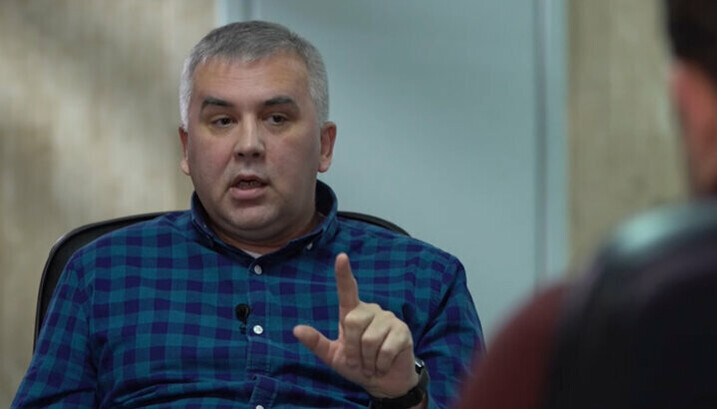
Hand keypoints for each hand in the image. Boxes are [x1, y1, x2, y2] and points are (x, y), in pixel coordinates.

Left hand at [293, 253, 418, 397]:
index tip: (341, 257)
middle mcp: (371, 310)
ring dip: (367, 360)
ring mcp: (389, 319)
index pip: (347, 290)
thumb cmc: (359, 366)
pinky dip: (380, 364)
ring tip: (372, 364)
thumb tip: (296, 329)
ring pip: (369, 339)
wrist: (385, 382)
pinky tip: (383, 365)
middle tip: (359, 362)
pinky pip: (385, 349)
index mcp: (353, 313)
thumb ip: (317, 343)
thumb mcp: (334, 356)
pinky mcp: (403, 331)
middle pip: (352, 322)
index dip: (344, 274)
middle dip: (352, 349)